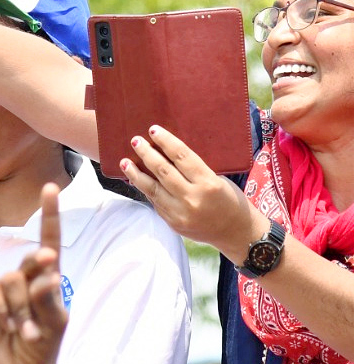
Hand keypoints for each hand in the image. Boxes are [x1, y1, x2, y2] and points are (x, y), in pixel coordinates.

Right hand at [0, 184, 66, 363]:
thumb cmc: (42, 350)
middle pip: (31, 259)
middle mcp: (25, 280)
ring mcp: (3, 290)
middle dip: (37, 267)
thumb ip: (48, 297)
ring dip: (21, 308)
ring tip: (25, 331)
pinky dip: (3, 310)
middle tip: (47, 266)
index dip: (49, 215)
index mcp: (48, 282)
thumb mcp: (53, 325)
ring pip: (12, 280)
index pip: (50, 242)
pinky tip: (8, 327)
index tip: (50, 188)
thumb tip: (45, 270)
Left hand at [122, 126, 261, 257]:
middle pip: (163, 171)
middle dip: (146, 153)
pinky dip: (144, 189)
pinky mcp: (173, 223)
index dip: (166, 141)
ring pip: (152, 189)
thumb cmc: (230, 200)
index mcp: (208, 183)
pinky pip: (155, 202)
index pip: (182, 156)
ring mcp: (181, 213)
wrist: (236, 233)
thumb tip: (167, 153)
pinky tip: (136, 179)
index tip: (153, 130)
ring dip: (136, 173)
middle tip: (135, 140)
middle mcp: (193, 198)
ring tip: (125, 161)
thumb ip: (194, 170)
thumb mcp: (217, 180)